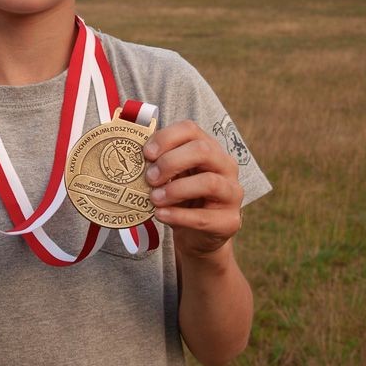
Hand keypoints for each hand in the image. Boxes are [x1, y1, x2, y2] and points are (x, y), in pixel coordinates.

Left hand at [143, 120, 243, 258]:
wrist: (198, 236)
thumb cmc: (182, 200)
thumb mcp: (171, 177)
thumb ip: (159, 165)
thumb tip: (133, 157)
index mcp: (210, 148)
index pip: (191, 129)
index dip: (166, 138)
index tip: (146, 154)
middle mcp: (226, 166)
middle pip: (202, 151)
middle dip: (171, 162)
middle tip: (150, 178)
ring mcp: (232, 193)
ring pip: (209, 182)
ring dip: (176, 190)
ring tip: (154, 199)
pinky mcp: (229, 221)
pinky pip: (204, 217)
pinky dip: (178, 216)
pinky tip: (160, 215)